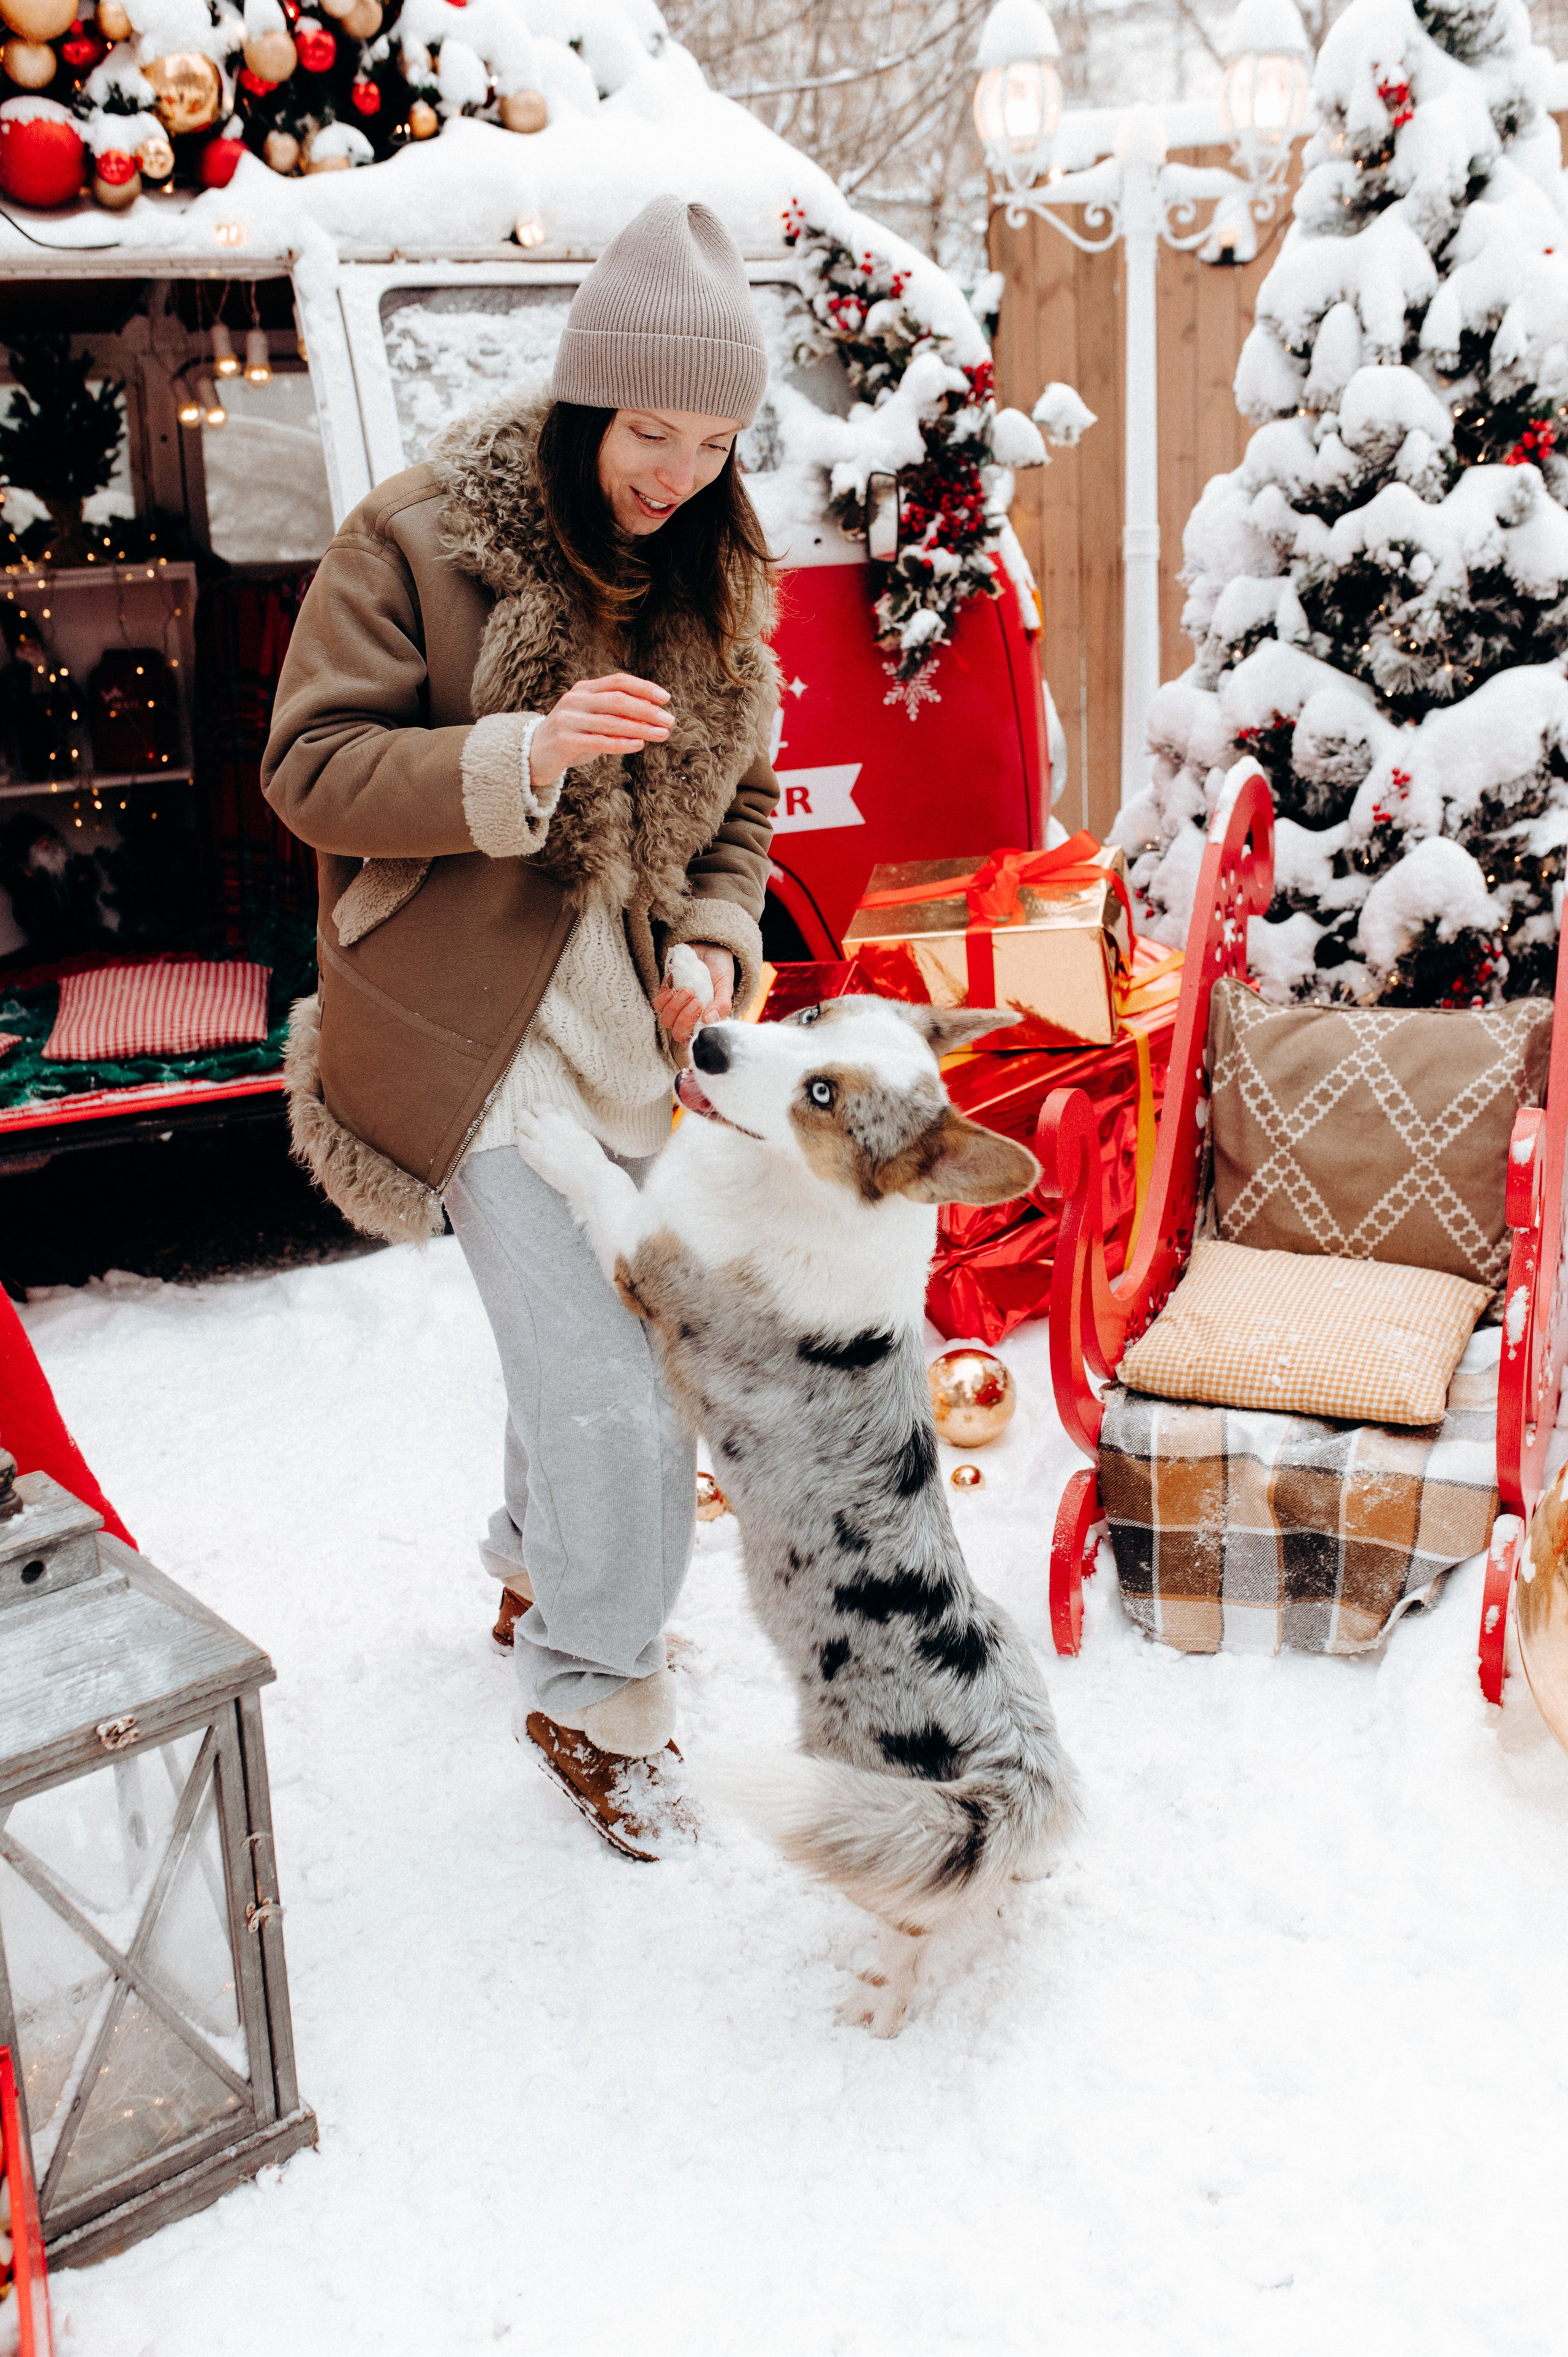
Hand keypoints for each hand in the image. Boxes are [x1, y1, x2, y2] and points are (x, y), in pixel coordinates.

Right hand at [530, 673, 670, 788]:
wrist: (533, 755)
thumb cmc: (572, 737)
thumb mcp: (593, 720)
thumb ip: (616, 714)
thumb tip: (653, 714)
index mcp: (584, 689)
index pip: (618, 681)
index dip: (644, 688)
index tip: (666, 698)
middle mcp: (576, 700)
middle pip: (618, 700)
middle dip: (647, 710)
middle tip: (669, 721)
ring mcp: (568, 719)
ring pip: (611, 722)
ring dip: (641, 728)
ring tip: (662, 735)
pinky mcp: (564, 740)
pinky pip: (598, 741)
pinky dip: (621, 743)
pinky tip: (639, 745)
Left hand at [654, 943, 734, 1046]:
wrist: (709, 947)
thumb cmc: (719, 969)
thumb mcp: (726, 986)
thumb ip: (722, 1005)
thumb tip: (708, 1021)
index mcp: (705, 1020)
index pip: (694, 1040)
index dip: (693, 1036)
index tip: (702, 1019)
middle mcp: (690, 1016)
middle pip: (678, 1033)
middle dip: (685, 1019)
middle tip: (697, 1001)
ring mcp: (676, 1006)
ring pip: (667, 1019)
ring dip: (676, 1006)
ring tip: (688, 990)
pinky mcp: (665, 993)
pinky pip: (658, 1004)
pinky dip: (666, 997)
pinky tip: (677, 987)